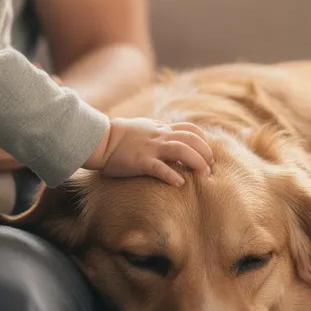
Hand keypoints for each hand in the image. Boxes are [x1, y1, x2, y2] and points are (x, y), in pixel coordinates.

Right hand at [87, 119, 213, 185]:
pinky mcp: (141, 161)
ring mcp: (151, 148)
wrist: (100, 140)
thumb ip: (159, 131)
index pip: (191, 130)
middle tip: (209, 168)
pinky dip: (172, 175)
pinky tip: (180, 183)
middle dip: (206, 153)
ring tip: (203, 176)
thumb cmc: (120, 135)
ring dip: (197, 162)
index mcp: (161, 128)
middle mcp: (160, 136)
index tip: (207, 154)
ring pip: (182, 150)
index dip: (204, 141)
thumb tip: (173, 138)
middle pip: (192, 139)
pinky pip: (160, 168)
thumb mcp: (144, 127)